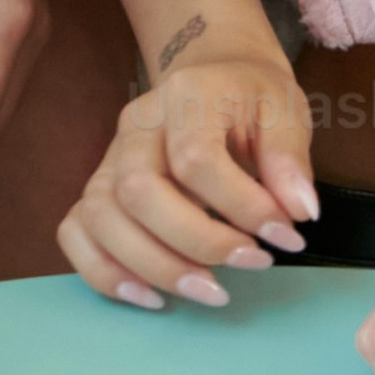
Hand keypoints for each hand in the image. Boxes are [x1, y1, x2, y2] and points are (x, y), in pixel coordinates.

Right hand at [57, 17, 319, 310]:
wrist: (215, 77)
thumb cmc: (251, 100)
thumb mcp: (285, 113)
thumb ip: (290, 159)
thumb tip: (299, 212)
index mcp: (184, 95)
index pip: (195, 158)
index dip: (241, 205)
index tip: (287, 235)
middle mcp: (134, 126)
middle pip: (137, 191)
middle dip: (196, 242)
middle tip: (253, 264)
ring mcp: (107, 159)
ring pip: (100, 217)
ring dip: (153, 266)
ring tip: (209, 291)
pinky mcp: (96, 190)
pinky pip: (75, 234)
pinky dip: (104, 273)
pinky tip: (151, 297)